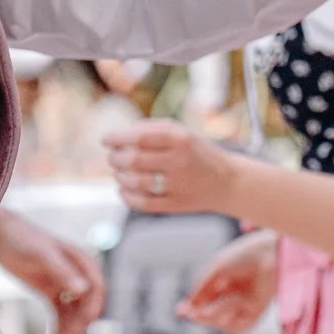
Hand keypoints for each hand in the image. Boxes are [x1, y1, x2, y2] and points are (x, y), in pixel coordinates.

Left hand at [0, 210, 105, 333]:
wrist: (0, 236)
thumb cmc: (22, 239)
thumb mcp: (43, 255)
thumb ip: (63, 271)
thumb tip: (83, 290)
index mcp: (81, 260)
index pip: (96, 287)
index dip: (93, 307)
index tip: (84, 324)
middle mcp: (77, 272)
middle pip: (87, 303)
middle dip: (80, 322)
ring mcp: (64, 282)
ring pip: (75, 310)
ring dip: (71, 327)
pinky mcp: (51, 290)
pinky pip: (61, 311)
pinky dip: (60, 324)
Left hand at [105, 121, 241, 216]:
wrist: (228, 182)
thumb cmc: (198, 153)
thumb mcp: (182, 132)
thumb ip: (152, 128)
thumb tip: (120, 136)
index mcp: (180, 139)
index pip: (140, 137)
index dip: (117, 138)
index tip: (106, 140)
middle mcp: (179, 161)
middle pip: (134, 160)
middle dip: (115, 158)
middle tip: (112, 157)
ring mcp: (178, 185)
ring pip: (135, 182)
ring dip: (119, 176)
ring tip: (118, 172)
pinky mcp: (176, 205)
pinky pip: (143, 203)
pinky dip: (127, 197)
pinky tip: (123, 190)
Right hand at [178, 230, 278, 332]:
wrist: (270, 253)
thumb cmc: (245, 257)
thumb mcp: (215, 272)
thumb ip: (201, 291)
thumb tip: (186, 309)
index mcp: (224, 283)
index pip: (204, 302)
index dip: (192, 309)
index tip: (180, 312)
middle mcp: (234, 296)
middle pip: (211, 316)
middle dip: (200, 317)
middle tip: (191, 315)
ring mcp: (245, 306)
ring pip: (223, 324)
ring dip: (216, 316)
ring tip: (214, 305)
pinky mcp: (257, 314)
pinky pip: (239, 327)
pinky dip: (231, 318)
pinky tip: (232, 303)